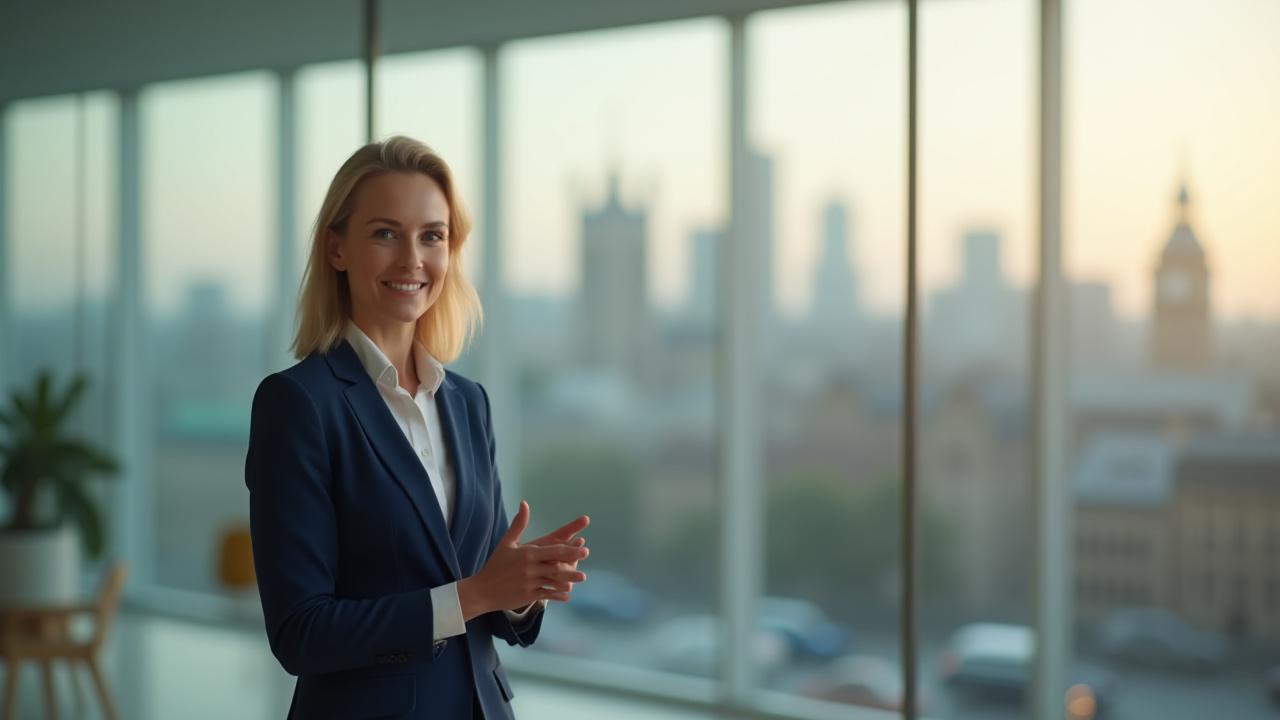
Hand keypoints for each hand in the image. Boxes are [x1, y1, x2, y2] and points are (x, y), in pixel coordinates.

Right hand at [457, 501, 588, 621]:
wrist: (482, 590)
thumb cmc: (496, 565)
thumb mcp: (507, 543)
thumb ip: (518, 524)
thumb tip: (524, 504)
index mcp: (527, 554)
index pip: (552, 550)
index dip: (569, 548)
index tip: (583, 545)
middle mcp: (529, 568)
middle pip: (555, 565)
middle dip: (572, 561)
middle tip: (586, 556)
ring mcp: (529, 583)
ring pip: (553, 581)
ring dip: (569, 579)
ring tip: (581, 577)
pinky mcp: (528, 596)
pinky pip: (547, 595)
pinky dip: (557, 595)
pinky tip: (567, 594)